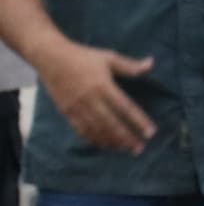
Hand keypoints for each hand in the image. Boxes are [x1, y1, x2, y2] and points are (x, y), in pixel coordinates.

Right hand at [38, 40, 152, 154]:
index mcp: (103, 85)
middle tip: (139, 149)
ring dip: (111, 141)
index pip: (125, 107)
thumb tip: (151, 64)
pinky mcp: (66, 111)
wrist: (49, 56)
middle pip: (111, 123)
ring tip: (125, 149)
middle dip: (126, 138)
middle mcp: (90, 98)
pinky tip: (103, 144)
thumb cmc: (82, 56)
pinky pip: (80, 129)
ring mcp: (76, 106)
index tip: (150, 133)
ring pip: (96, 129)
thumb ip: (129, 65)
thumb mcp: (108, 58)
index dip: (138, 121)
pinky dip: (93, 138)